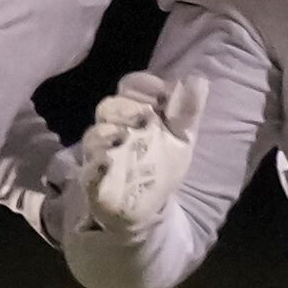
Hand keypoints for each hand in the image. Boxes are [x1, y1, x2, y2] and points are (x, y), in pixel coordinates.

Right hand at [71, 71, 208, 237]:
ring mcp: (101, 150)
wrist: (149, 207)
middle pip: (109, 106)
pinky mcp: (93, 175)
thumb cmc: (163, 166)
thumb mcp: (181, 139)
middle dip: (126, 107)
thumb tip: (199, 79)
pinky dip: (97, 160)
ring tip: (125, 136)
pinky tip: (108, 161)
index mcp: (136, 111)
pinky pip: (88, 165)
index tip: (161, 93)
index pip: (131, 86)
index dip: (144, 85)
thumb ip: (187, 112)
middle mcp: (115, 126)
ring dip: (108, 131)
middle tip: (145, 116)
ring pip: (95, 132)